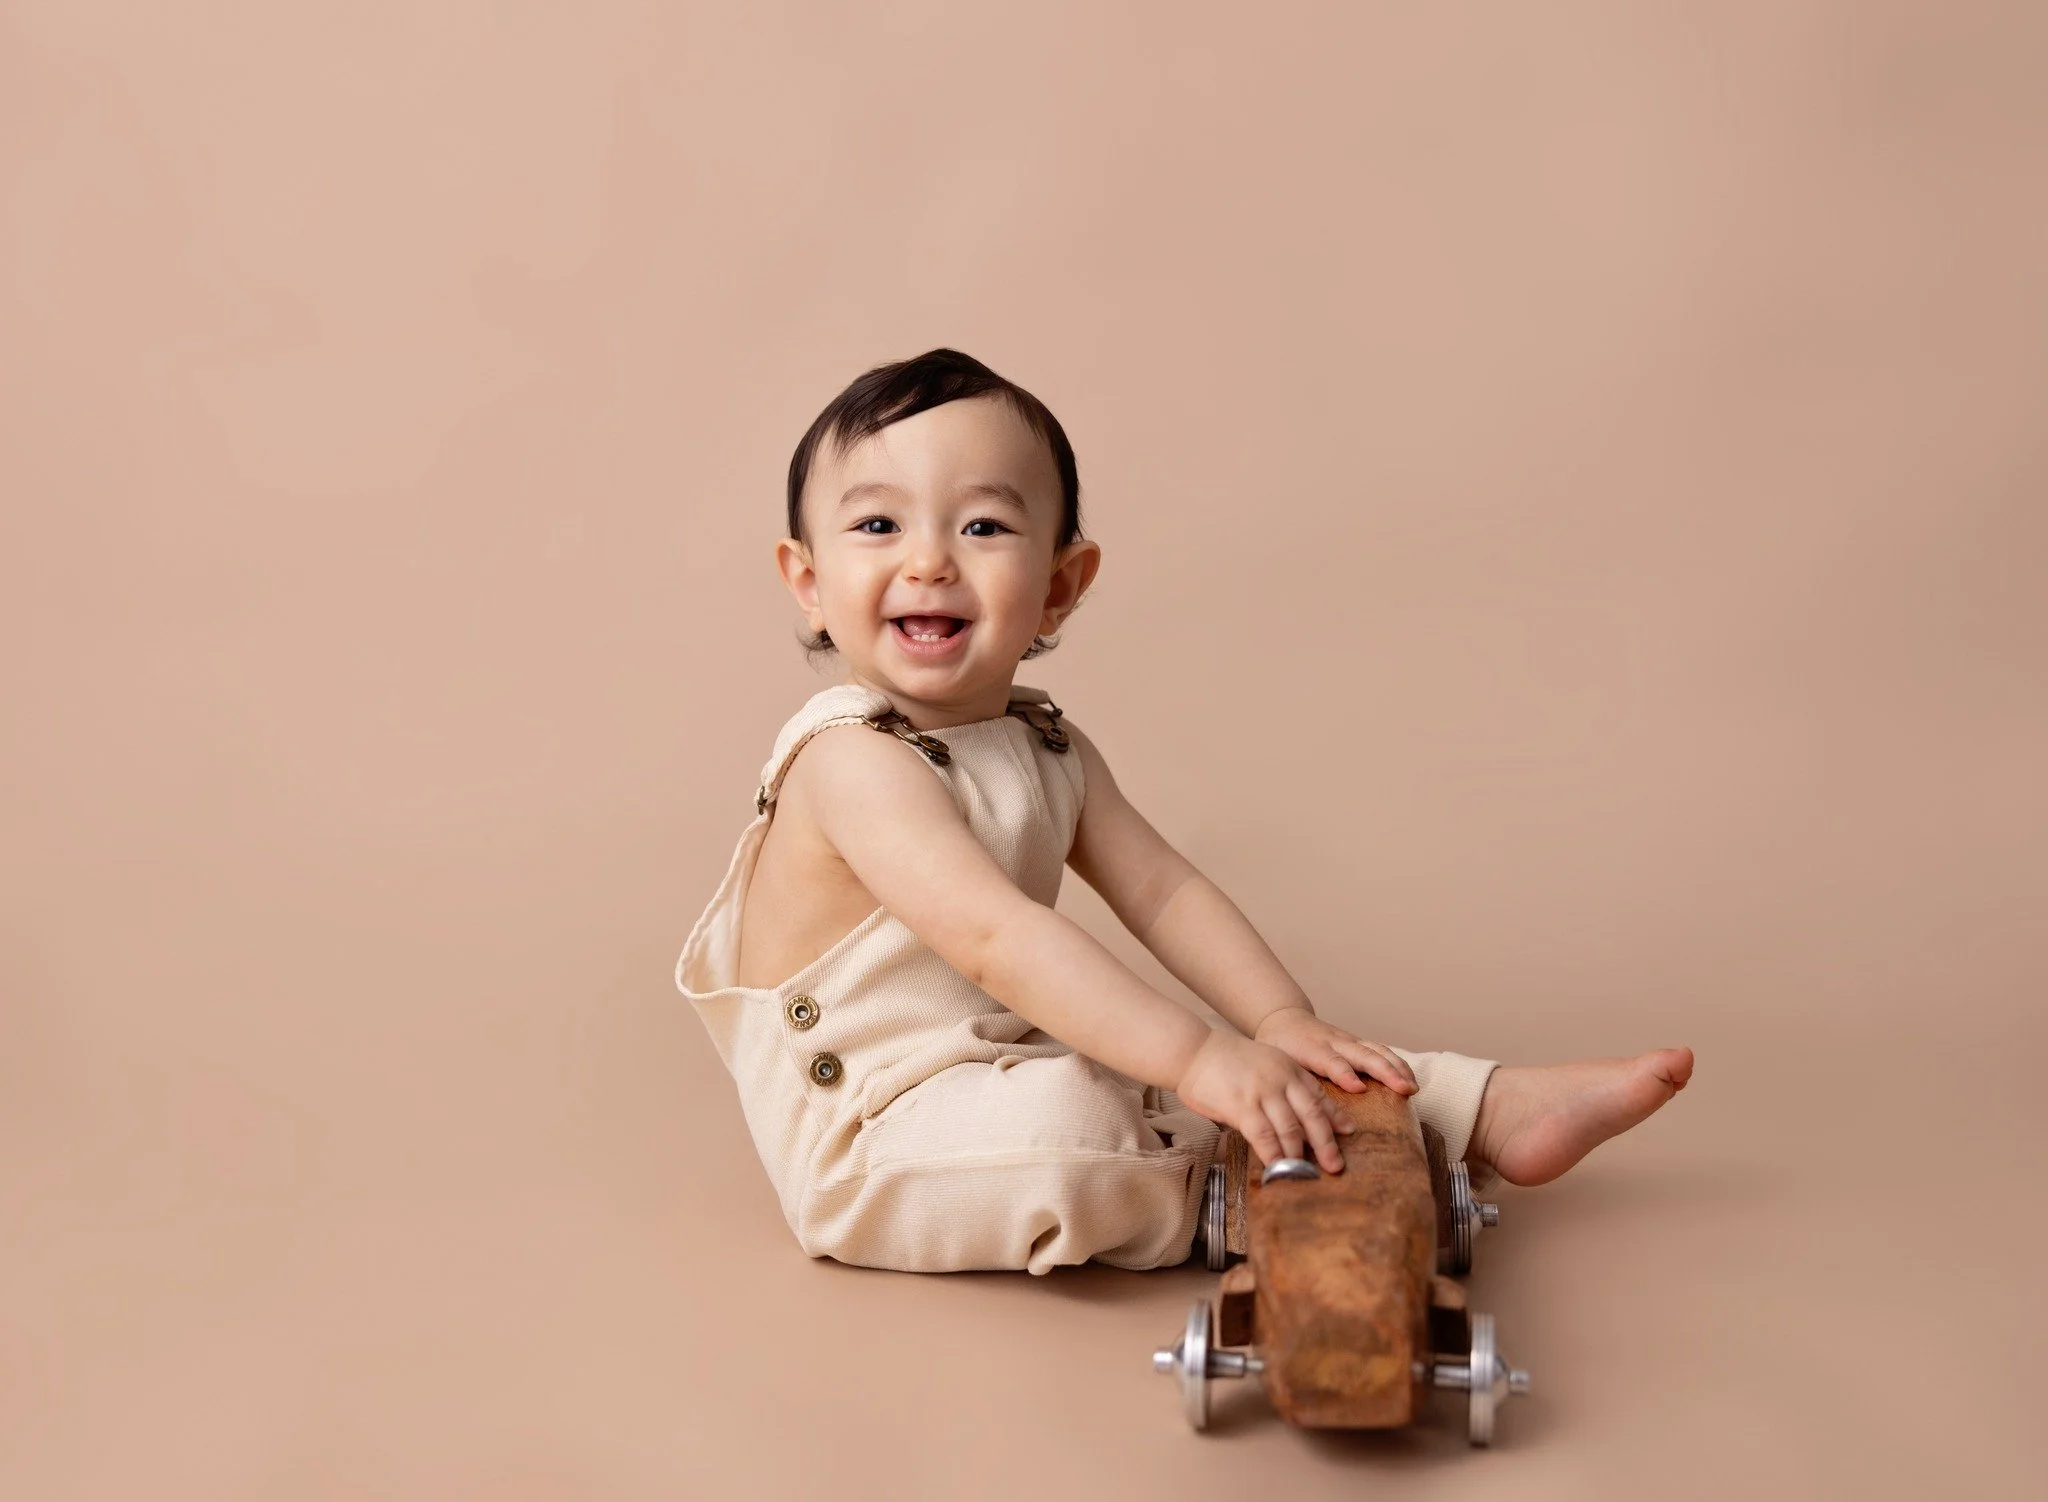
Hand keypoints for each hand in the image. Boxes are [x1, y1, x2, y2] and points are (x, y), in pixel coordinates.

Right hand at [1174, 1031, 1355, 1172]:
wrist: (1193, 1050)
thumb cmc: (1222, 1060)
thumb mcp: (1262, 1062)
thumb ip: (1279, 1086)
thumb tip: (1291, 1118)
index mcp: (1288, 1067)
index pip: (1318, 1095)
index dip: (1335, 1116)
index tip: (1348, 1131)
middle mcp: (1281, 1079)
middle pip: (1312, 1115)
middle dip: (1326, 1143)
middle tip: (1335, 1165)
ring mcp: (1263, 1092)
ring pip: (1291, 1129)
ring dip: (1298, 1155)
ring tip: (1305, 1173)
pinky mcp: (1243, 1106)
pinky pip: (1264, 1136)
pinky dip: (1273, 1154)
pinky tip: (1277, 1167)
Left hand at [1252, 1007, 1416, 1095]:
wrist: (1283, 1019)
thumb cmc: (1278, 1047)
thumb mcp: (1275, 1063)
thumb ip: (1286, 1082)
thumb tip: (1289, 1116)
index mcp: (1312, 1049)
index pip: (1331, 1061)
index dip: (1344, 1074)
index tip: (1358, 1088)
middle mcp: (1334, 1042)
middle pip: (1362, 1054)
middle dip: (1385, 1071)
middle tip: (1403, 1089)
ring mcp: (1348, 1040)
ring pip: (1376, 1051)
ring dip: (1397, 1068)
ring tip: (1412, 1087)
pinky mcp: (1357, 1042)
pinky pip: (1380, 1051)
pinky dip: (1397, 1064)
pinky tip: (1410, 1080)